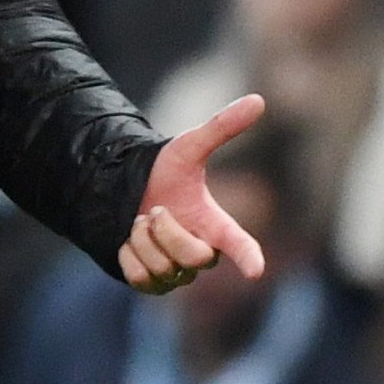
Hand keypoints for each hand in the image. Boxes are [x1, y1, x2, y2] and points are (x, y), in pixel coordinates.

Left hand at [123, 94, 267, 293]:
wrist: (124, 189)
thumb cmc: (164, 173)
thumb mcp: (188, 148)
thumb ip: (222, 127)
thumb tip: (259, 99)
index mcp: (216, 225)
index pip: (239, 243)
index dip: (247, 256)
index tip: (255, 270)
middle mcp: (202, 254)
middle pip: (193, 258)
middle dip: (165, 229)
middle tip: (156, 210)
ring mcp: (178, 273)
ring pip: (163, 268)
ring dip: (142, 238)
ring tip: (142, 222)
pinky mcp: (152, 284)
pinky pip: (140, 278)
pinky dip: (128, 254)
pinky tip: (129, 241)